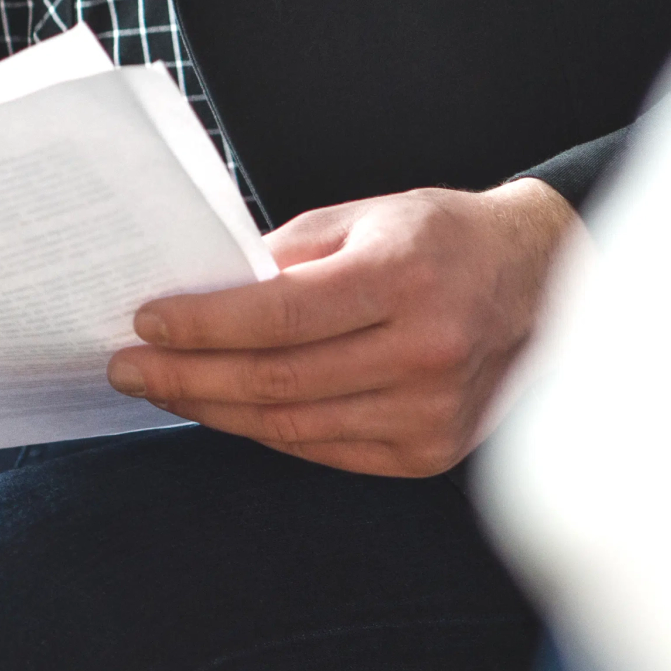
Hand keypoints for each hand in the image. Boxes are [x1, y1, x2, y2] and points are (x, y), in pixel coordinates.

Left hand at [105, 180, 580, 477]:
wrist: (544, 283)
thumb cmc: (439, 240)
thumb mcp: (363, 219)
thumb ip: (283, 258)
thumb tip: (194, 292)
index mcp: (406, 278)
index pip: (279, 316)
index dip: (203, 324)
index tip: (144, 321)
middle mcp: (425, 351)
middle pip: (275, 380)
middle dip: (186, 375)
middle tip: (126, 368)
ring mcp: (431, 410)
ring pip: (290, 425)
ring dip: (211, 409)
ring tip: (160, 388)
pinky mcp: (429, 452)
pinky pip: (321, 448)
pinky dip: (262, 430)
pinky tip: (220, 409)